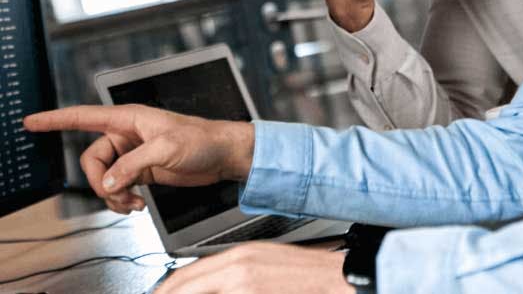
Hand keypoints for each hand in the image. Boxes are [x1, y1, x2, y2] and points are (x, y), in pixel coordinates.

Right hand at [23, 105, 253, 213]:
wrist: (223, 156)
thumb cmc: (203, 139)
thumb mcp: (166, 149)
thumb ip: (132, 165)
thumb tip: (108, 183)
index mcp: (130, 119)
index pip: (85, 117)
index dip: (56, 120)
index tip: (32, 122)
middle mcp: (128, 135)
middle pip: (92, 160)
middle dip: (100, 182)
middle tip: (119, 194)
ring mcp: (133, 154)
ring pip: (103, 178)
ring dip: (113, 195)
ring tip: (133, 204)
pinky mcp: (142, 171)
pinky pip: (118, 187)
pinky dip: (123, 200)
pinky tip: (137, 205)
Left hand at [156, 243, 353, 293]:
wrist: (332, 278)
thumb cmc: (303, 272)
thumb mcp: (263, 261)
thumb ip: (233, 271)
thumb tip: (208, 283)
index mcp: (238, 256)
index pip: (187, 273)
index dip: (166, 289)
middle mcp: (236, 269)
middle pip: (184, 286)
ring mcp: (243, 286)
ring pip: (197, 293)